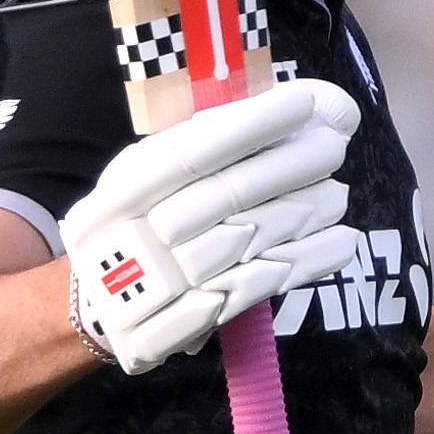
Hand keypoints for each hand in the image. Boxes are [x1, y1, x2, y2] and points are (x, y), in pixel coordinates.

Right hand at [62, 81, 362, 373]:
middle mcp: (133, 236)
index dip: (250, 126)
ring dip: (302, 216)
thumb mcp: (145, 178)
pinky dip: (301, 265)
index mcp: (121, 189)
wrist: (94, 308)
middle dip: (287, 168)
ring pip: (244, 245)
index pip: (192, 150)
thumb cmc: (137, 225)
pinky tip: (339, 243)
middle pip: (224, 197)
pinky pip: (253, 293)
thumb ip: (204, 148)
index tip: (303, 103)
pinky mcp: (176, 329)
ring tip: (338, 195)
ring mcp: (153, 288)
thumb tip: (292, 108)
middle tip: (334, 148)